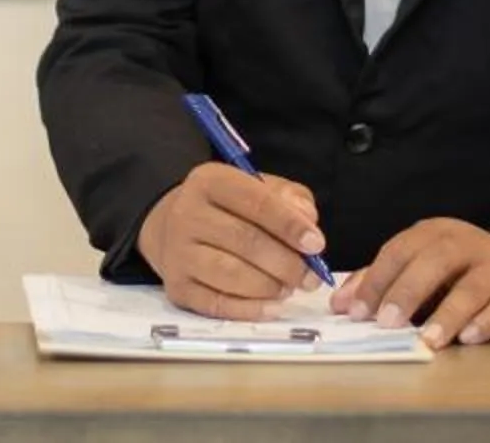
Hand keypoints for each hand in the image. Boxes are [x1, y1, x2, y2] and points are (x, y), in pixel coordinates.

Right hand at [133, 164, 326, 319]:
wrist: (173, 227)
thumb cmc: (227, 209)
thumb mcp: (257, 188)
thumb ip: (288, 199)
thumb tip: (308, 221)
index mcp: (210, 181)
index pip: (255, 201)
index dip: (289, 224)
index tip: (316, 244)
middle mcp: (187, 214)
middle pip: (245, 241)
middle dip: (286, 262)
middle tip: (310, 277)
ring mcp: (178, 252)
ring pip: (230, 274)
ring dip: (270, 286)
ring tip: (289, 288)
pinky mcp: (177, 286)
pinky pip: (217, 303)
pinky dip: (250, 309)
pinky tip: (272, 307)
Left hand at [330, 219, 489, 348]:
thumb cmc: (462, 272)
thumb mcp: (422, 268)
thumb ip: (382, 282)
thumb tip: (341, 303)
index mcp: (435, 234)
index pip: (400, 250)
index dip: (376, 279)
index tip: (356, 311)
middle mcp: (466, 244)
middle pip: (435, 261)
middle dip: (407, 291)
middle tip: (387, 322)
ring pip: (473, 286)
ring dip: (448, 313)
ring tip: (428, 340)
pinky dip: (487, 321)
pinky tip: (469, 337)